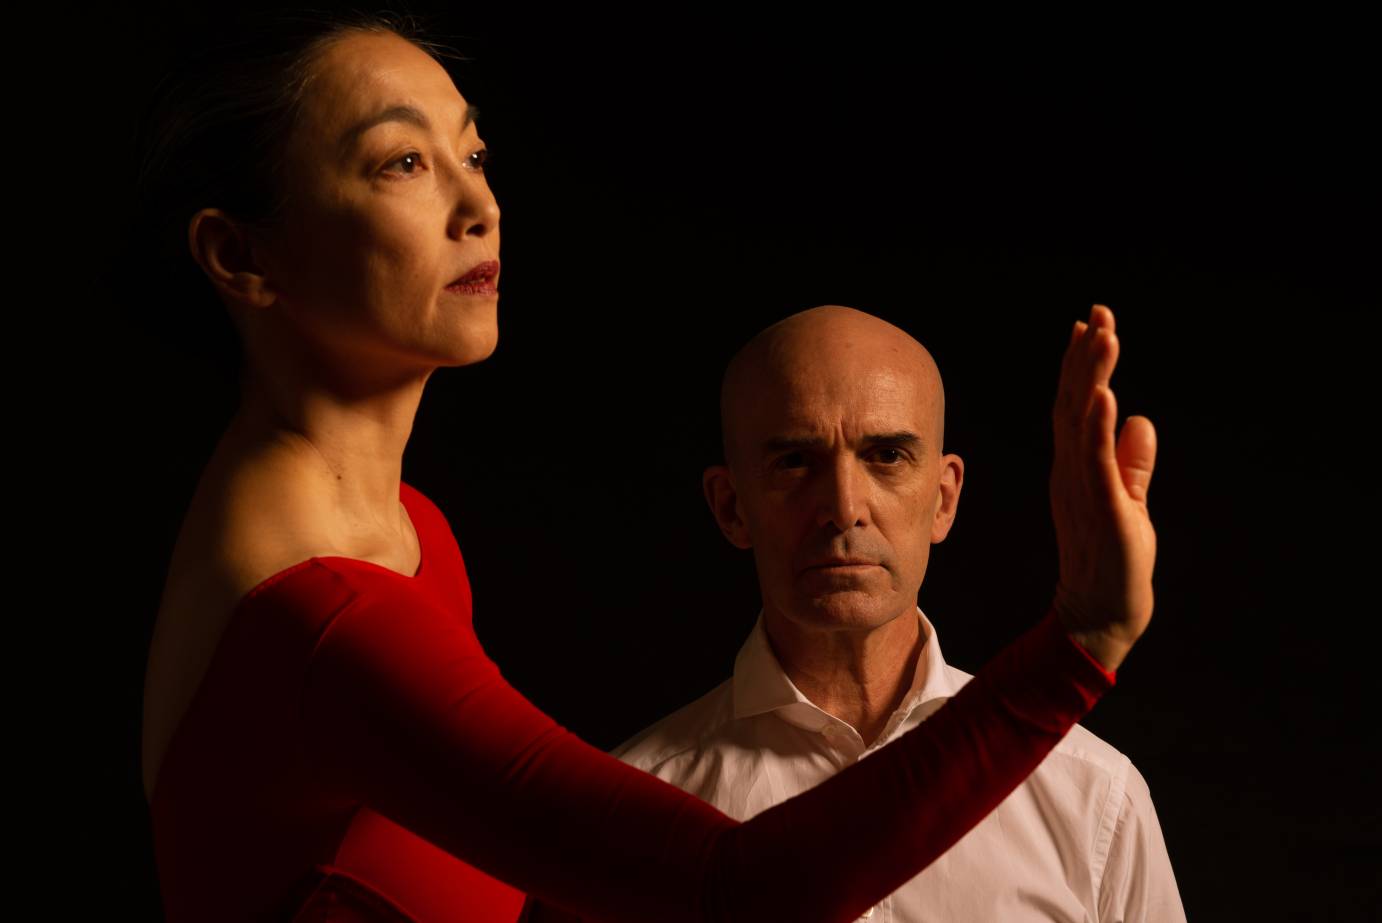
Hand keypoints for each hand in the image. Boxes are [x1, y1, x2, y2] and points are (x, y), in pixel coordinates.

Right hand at [1049, 304, 1156, 672]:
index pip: (1074, 406)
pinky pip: (1094, 461)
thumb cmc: (1113, 563)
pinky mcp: (1101, 508)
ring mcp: (1082, 488)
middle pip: (1071, 403)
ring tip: (1100, 336)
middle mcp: (1070, 470)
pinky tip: (1102, 395)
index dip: (1080, 365)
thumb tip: (1142, 422)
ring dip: (1090, 377)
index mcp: (1074, 467)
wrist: (1099, 614)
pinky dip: (1096, 426)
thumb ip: (1132, 463)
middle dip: (1084, 356)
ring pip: (1080, 422)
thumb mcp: (1129, 502)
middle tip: (1096, 314)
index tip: (1089, 325)